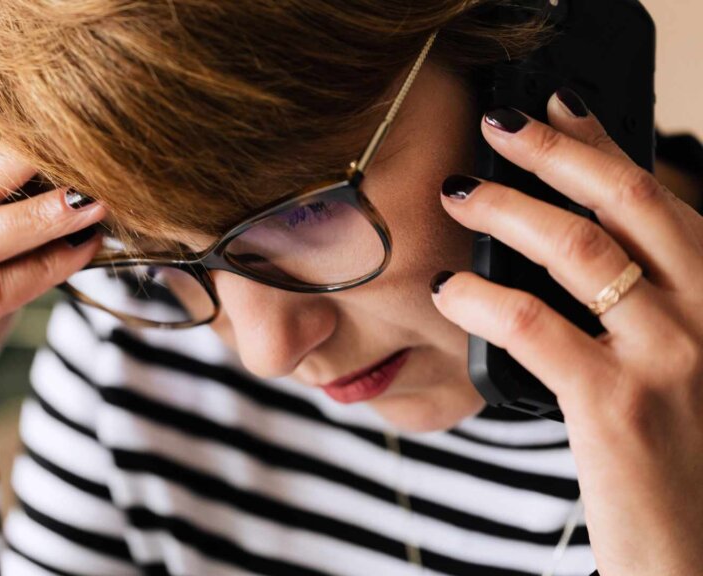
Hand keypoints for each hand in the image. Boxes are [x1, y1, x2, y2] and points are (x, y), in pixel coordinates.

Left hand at [430, 89, 702, 574]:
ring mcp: (671, 358)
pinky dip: (482, 299)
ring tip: (461, 195)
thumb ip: (647, 304)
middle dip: (555, 153)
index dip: (604, 146)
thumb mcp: (683, 365)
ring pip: (579, 250)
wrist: (701, 556)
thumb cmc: (682, 460)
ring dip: (509, 210)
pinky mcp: (617, 406)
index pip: (661, 199)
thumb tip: (574, 244)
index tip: (557, 110)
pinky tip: (449, 290)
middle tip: (498, 127)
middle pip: (627, 202)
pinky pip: (535, 326)